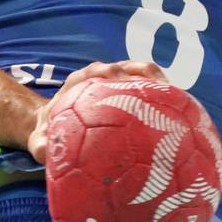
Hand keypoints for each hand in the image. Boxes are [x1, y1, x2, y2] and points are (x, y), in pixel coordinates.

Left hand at [26, 59, 167, 164]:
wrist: (57, 129)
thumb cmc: (50, 133)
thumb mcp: (41, 141)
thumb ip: (41, 146)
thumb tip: (44, 153)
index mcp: (80, 83)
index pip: (97, 71)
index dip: (112, 74)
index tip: (123, 82)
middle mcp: (103, 78)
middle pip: (128, 68)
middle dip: (144, 78)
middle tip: (160, 96)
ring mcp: (121, 83)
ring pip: (146, 76)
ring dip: (162, 86)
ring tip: (179, 104)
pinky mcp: (134, 94)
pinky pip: (154, 92)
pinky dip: (167, 100)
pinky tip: (180, 118)